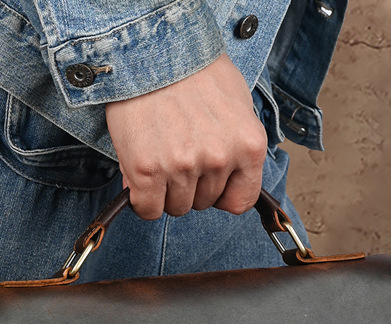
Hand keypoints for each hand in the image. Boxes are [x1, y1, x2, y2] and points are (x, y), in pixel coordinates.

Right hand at [105, 53, 266, 219]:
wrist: (150, 46)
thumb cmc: (193, 69)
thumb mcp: (235, 105)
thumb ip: (233, 148)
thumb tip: (216, 186)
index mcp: (248, 145)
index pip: (240, 201)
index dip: (222, 195)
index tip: (209, 185)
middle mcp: (219, 159)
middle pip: (204, 203)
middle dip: (190, 186)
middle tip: (178, 153)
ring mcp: (183, 166)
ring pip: (176, 207)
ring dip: (165, 191)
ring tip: (160, 155)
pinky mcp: (148, 170)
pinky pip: (148, 209)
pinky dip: (142, 201)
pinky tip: (141, 178)